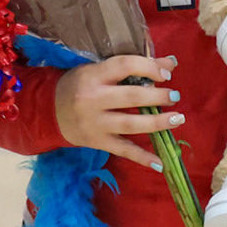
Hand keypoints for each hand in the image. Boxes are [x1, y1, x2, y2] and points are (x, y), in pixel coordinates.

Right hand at [53, 54, 182, 169]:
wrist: (49, 111)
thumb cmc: (79, 85)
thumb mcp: (99, 69)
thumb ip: (131, 67)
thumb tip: (171, 63)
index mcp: (94, 76)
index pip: (125, 65)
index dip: (149, 67)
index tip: (167, 72)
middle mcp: (94, 100)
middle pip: (131, 97)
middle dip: (157, 96)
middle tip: (175, 96)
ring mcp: (96, 124)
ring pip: (131, 125)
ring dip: (157, 123)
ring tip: (177, 119)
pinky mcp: (97, 143)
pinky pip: (123, 151)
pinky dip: (142, 158)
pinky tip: (161, 163)